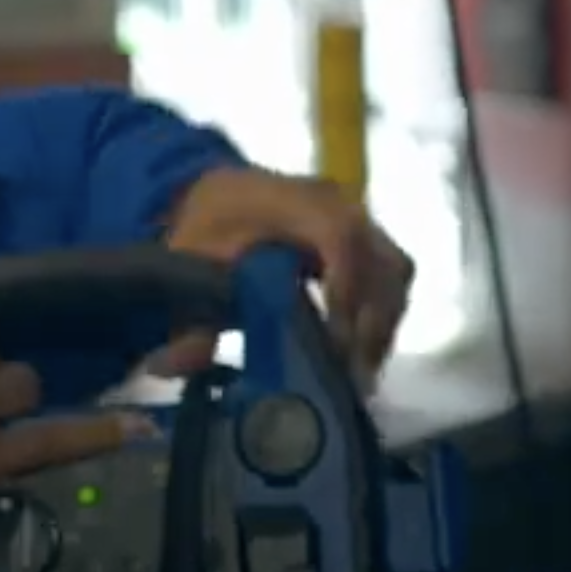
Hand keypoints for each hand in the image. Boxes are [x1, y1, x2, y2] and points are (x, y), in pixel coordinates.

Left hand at [152, 165, 414, 387]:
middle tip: (352, 376)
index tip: (336, 345)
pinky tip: (360, 354)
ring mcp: (358, 219)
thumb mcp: (188, 266)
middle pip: (382, 260)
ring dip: (384, 323)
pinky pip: (392, 276)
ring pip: (396, 271)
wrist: (218, 195)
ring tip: (359, 372)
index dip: (346, 290)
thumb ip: (186, 317)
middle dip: (373, 322)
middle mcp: (337, 204)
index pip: (339, 237)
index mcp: (291, 200)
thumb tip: (174, 366)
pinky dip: (383, 316)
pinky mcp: (366, 239)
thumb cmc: (206, 228)